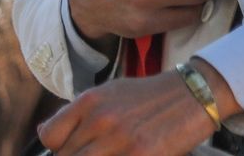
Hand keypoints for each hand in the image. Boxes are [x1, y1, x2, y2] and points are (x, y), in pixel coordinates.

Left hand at [38, 70, 225, 154]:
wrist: (193, 94)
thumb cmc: (151, 96)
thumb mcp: (112, 93)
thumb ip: (82, 113)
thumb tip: (51, 136)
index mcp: (90, 100)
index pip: (50, 136)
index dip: (58, 148)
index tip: (71, 148)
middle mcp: (100, 120)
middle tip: (99, 151)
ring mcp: (119, 141)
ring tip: (112, 153)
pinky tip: (130, 155)